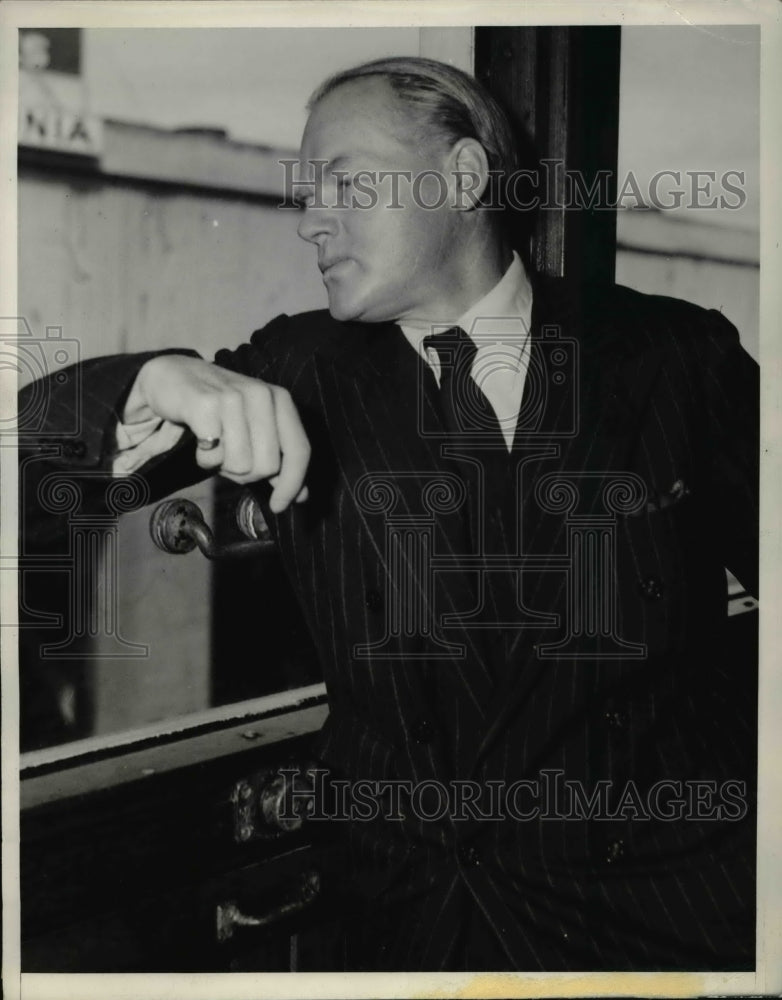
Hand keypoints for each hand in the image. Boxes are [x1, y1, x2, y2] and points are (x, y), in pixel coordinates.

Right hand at [128, 356, 309, 511]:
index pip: (299, 450)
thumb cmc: (218, 408)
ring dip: (222, 465)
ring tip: (213, 445)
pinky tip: (199, 442)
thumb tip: (301, 496)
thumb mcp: (254, 428)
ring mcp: (233, 397)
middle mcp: (261, 395)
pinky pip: (212, 457)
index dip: (292, 484)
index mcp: (280, 399)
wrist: (172, 376)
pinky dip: (204, 459)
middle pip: (268, 465)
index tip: (279, 506)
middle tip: (230, 457)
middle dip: (246, 473)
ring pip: (240, 464)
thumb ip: (280, 460)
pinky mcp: (205, 405)